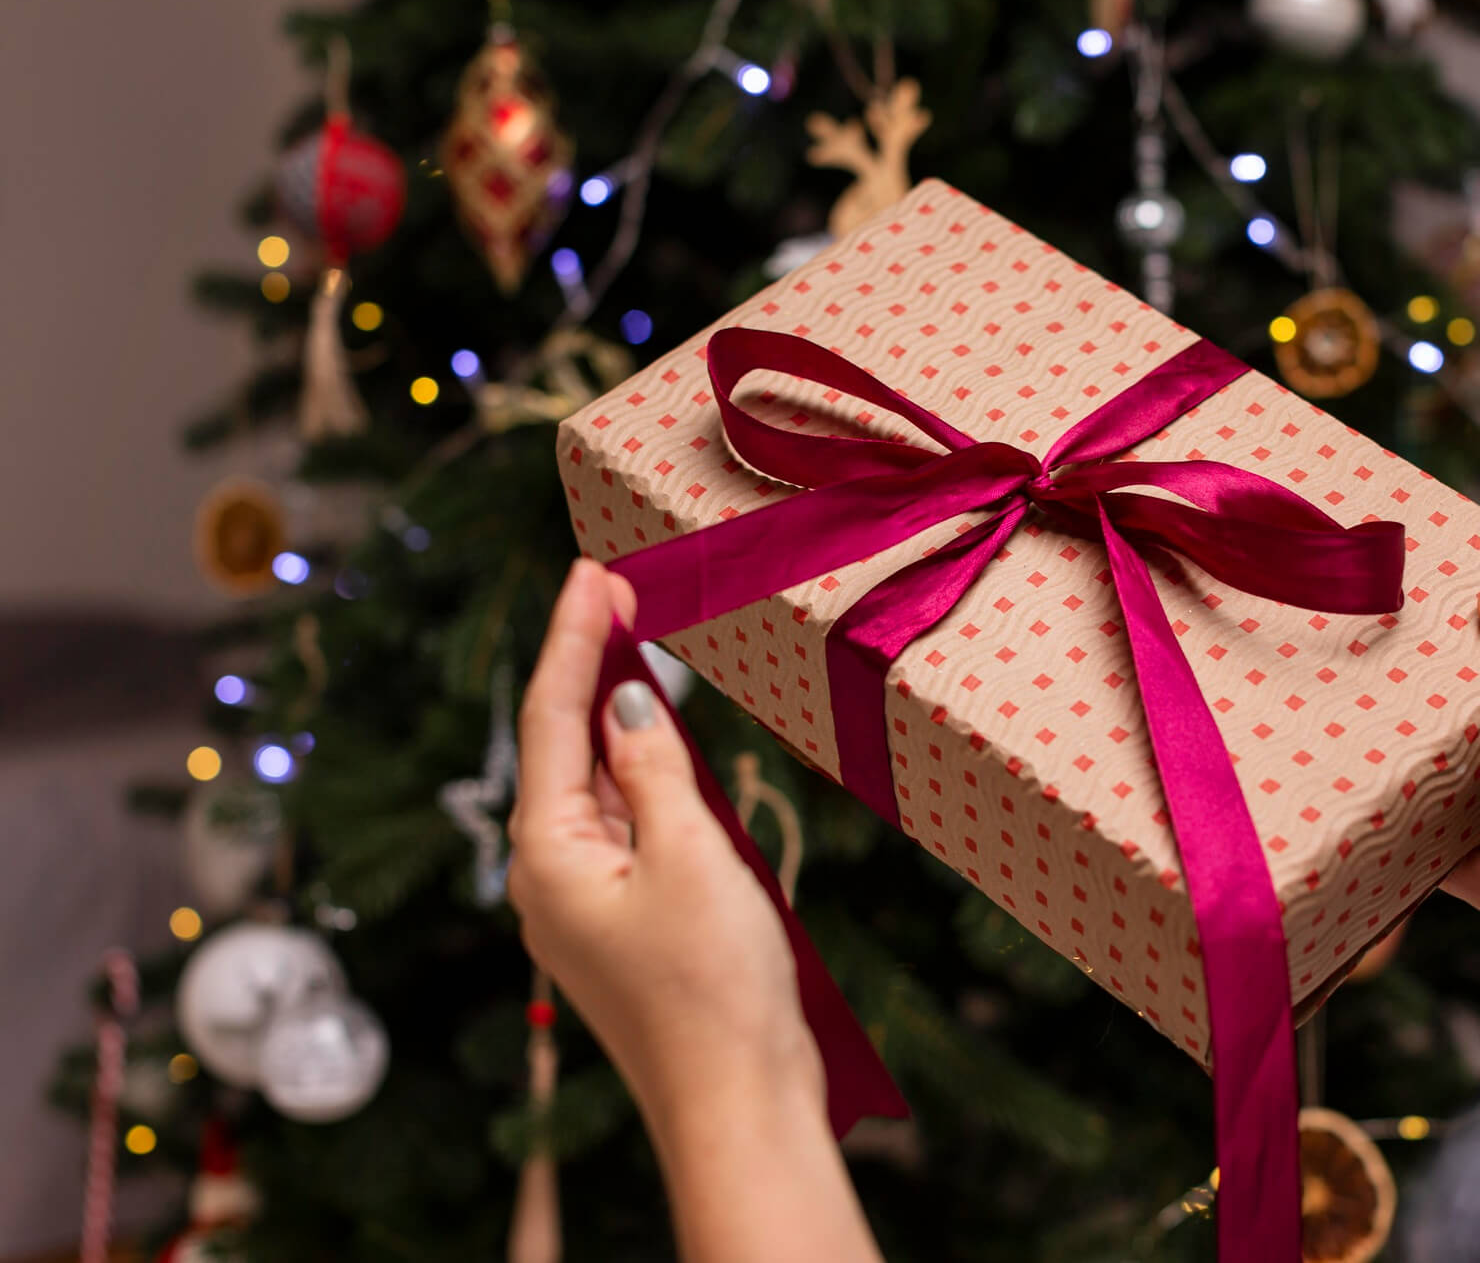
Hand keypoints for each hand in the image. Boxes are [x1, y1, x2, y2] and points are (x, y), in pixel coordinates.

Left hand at [507, 559, 818, 1121]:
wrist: (737, 1100)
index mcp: (548, 852)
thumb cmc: (714, 985)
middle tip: (615, 592)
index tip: (591, 573)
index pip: (551, 719)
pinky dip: (645, 778)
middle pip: (563, 748)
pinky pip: (626, 829)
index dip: (573, 639)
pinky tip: (668, 748)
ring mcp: (584, 903)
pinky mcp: (623, 925)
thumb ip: (653, 767)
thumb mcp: (690, 852)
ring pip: (597, 788)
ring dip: (619, 721)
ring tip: (637, 648)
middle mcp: (549, 874)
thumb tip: (624, 704)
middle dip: (588, 668)